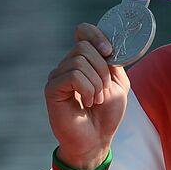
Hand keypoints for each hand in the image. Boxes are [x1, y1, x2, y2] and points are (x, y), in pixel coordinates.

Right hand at [44, 23, 130, 169]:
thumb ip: (113, 62)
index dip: (96, 34)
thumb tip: (107, 44)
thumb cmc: (107, 112)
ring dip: (97, 82)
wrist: (97, 138)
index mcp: (85, 60)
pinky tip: (88, 102)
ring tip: (97, 99)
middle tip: (105, 89)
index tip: (110, 51)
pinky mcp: (52, 89)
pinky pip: (73, 76)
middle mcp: (68, 64)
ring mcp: (58, 76)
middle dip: (103, 68)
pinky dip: (88, 89)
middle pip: (84, 46)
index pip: (83, 31)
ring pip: (80, 61)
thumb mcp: (118, 82)